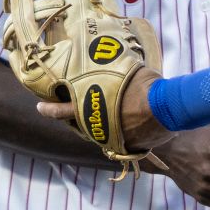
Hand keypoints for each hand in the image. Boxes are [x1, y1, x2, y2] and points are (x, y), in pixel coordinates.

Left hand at [35, 67, 173, 151]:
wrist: (169, 107)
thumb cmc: (148, 86)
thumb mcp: (128, 72)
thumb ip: (115, 74)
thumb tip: (111, 62)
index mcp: (93, 107)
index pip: (63, 111)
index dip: (50, 109)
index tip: (40, 107)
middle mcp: (98, 126)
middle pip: (79, 125)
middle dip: (72, 119)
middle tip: (65, 112)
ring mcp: (112, 138)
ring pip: (96, 134)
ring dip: (94, 125)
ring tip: (97, 115)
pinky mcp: (127, 147)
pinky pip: (116, 141)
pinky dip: (117, 133)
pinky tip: (125, 124)